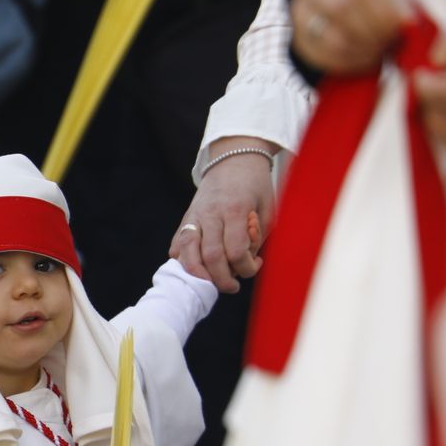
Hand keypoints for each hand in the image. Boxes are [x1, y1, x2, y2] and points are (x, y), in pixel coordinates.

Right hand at [173, 136, 274, 292]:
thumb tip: (244, 262)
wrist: (233, 160)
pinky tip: (197, 266)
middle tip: (233, 286)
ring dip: (198, 274)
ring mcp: (195, 216)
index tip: (255, 264)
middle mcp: (212, 213)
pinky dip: (183, 261)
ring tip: (210, 282)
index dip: (246, 268)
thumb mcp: (268, 208)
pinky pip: (177, 246)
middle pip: (211, 256)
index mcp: (236, 209)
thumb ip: (257, 237)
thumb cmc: (255, 186)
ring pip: (187, 252)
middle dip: (223, 279)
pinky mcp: (185, 219)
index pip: (236, 251)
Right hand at [290, 0, 411, 74]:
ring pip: (331, 36)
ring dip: (361, 49)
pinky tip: (366, 60)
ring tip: (380, 52)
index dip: (384, 12)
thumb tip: (408, 23)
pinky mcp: (298, 38)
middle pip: (342, 9)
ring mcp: (300, 10)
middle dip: (371, 31)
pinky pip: (322, 55)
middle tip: (390, 43)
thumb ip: (399, 3)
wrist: (342, 0)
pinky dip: (349, 62)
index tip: (401, 28)